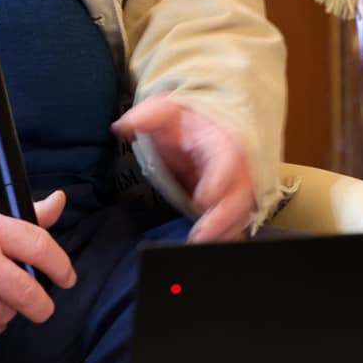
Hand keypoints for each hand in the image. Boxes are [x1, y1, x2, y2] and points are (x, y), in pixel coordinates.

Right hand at [0, 191, 75, 338]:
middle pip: (26, 293)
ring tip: (5, 299)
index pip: (39, 247)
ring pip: (5, 314)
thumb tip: (59, 201)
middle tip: (43, 305)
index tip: (68, 277)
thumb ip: (27, 212)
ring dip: (12, 311)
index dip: (61, 266)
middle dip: (43, 305)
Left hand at [112, 97, 255, 242]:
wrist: (201, 131)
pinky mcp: (234, 206)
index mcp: (222, 143)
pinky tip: (208, 249)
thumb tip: (122, 127)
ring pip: (241, 215)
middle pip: (240, 195)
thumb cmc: (184, 124)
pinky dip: (225, 238)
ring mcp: (238, 189)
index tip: (203, 200)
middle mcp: (238, 168)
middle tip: (199, 237)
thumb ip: (147, 117)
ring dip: (224, 233)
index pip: (229, 161)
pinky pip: (237, 225)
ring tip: (200, 248)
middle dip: (222, 219)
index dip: (219, 182)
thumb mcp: (165, 112)